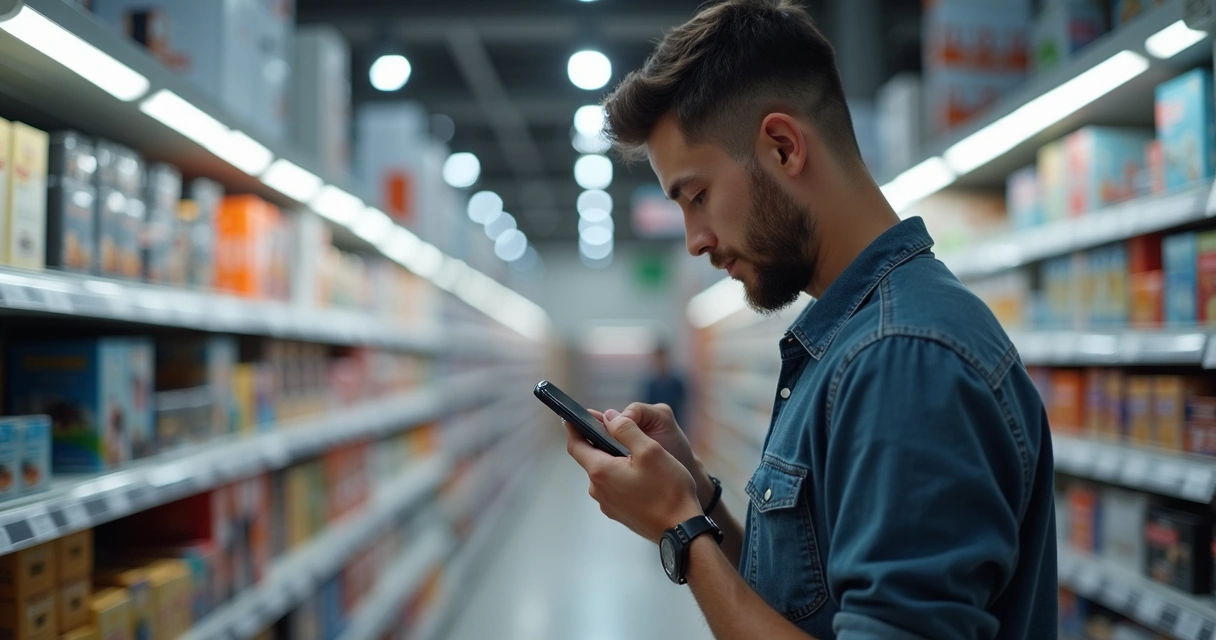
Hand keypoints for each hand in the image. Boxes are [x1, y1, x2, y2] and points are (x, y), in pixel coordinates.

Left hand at [566, 409, 701, 542]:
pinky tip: (641, 474)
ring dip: (613, 459)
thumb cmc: (668, 490)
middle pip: (590, 458)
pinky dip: (620, 475)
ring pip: (604, 473)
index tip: (573, 416)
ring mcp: (608, 504)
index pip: (575, 445)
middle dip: (599, 441)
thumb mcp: (650, 450)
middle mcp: (598, 490)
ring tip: (634, 452)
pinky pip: (613, 487)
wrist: (681, 530)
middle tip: (616, 428)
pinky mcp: (619, 512)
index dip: (573, 428)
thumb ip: (626, 429)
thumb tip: (609, 416)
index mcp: (601, 472)